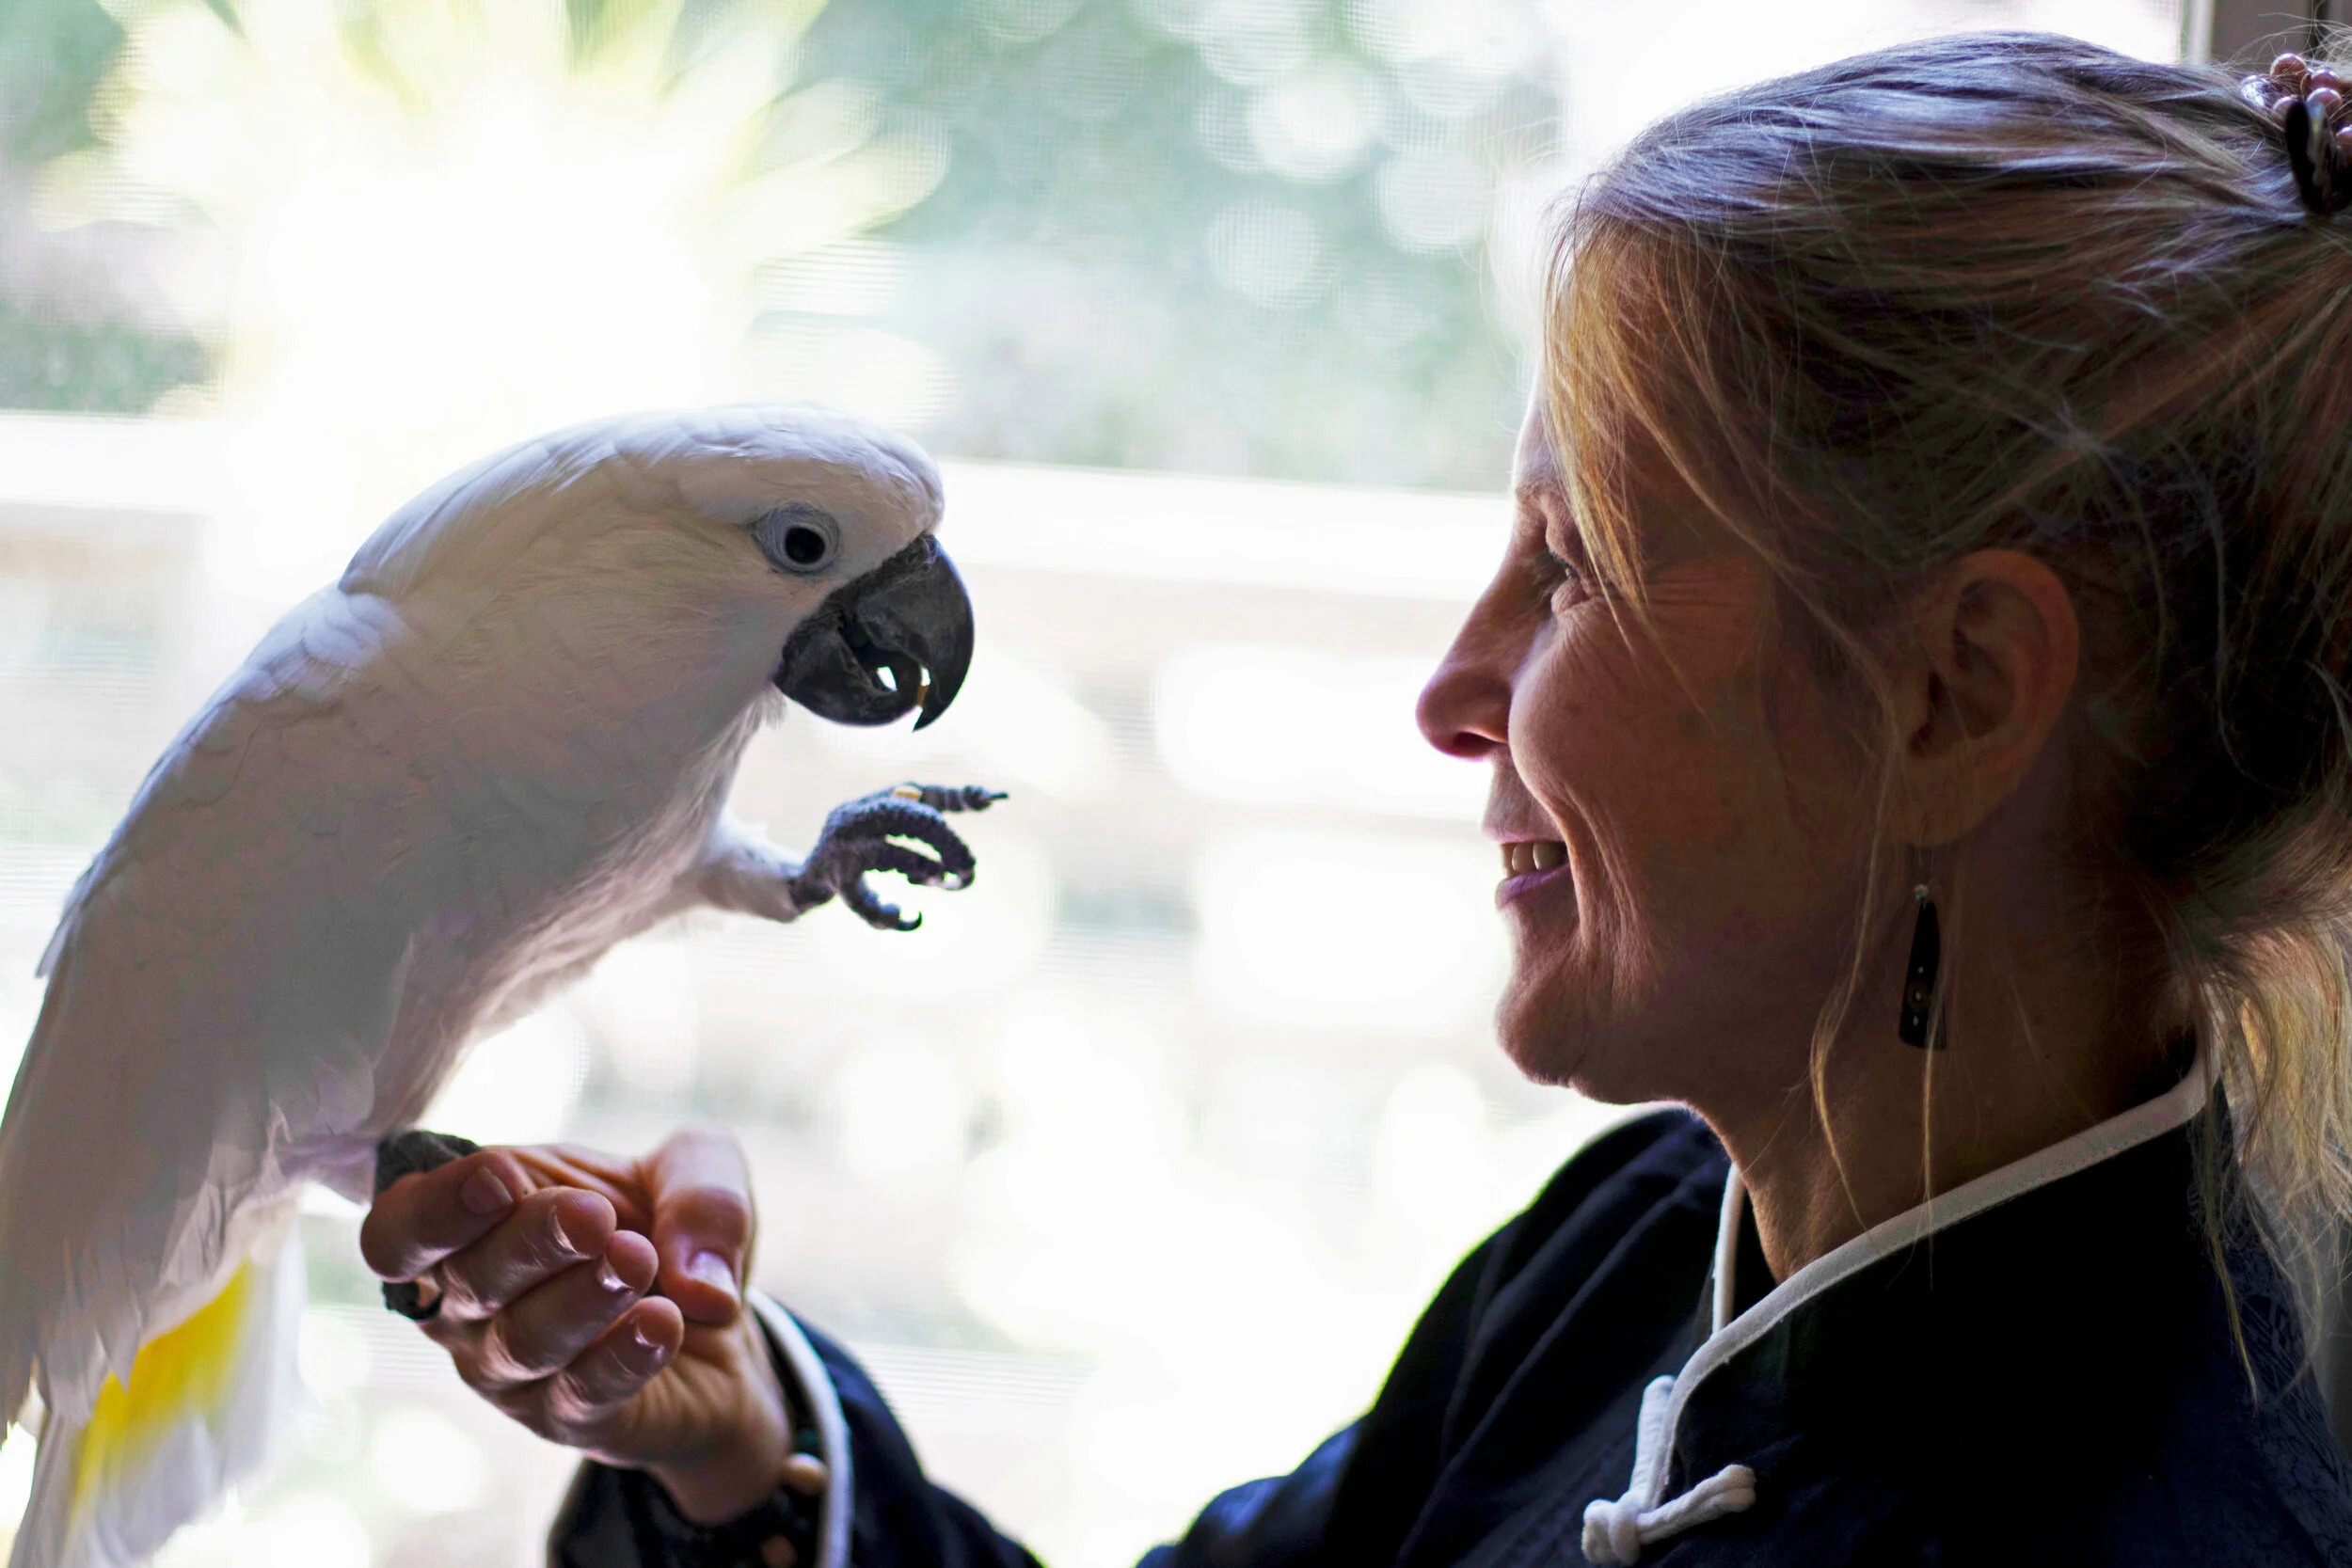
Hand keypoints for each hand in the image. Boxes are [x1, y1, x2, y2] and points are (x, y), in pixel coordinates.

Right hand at [360, 1127, 791, 1522]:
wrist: (727, 1328)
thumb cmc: (672, 1228)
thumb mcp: (699, 1171)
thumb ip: (702, 1191)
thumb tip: (695, 1276)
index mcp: (474, 1224)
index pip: (401, 1230)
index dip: (437, 1207)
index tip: (500, 1179)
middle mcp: (470, 1305)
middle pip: (466, 1280)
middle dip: (530, 1242)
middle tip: (593, 1216)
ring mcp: (509, 1371)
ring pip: (522, 1341)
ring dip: (581, 1299)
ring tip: (636, 1259)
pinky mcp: (567, 1419)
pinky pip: (582, 1393)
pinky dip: (623, 1357)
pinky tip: (663, 1322)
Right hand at [786, 780, 1004, 929]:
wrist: (804, 882)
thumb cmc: (858, 855)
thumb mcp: (890, 832)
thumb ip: (928, 817)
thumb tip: (984, 800)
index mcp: (868, 803)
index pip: (917, 791)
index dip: (953, 797)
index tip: (987, 801)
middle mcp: (852, 818)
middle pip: (908, 817)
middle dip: (946, 840)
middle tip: (969, 866)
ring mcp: (839, 850)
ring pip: (889, 855)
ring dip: (925, 870)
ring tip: (944, 881)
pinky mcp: (834, 884)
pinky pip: (867, 903)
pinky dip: (893, 917)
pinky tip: (913, 919)